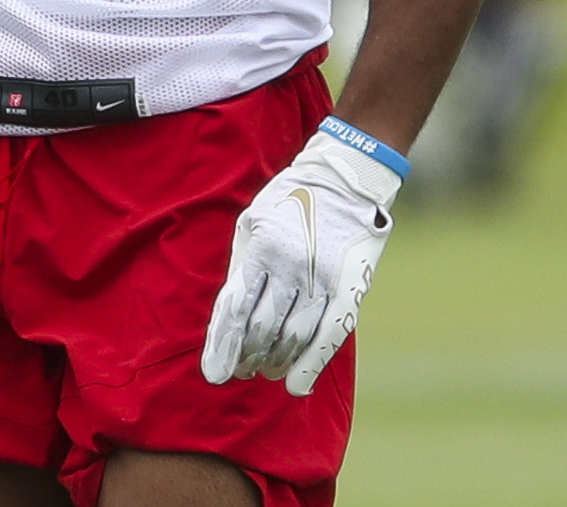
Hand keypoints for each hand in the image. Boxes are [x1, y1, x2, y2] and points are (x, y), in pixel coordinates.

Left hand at [201, 126, 400, 396]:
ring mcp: (324, 279)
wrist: (345, 181)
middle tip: (238, 370)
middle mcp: (292, 266)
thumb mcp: (251, 223)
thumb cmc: (288, 202)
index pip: (235, 308)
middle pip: (262, 328)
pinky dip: (312, 364)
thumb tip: (229, 316)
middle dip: (246, 356)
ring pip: (294, 337)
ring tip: (262, 370)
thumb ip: (242, 268)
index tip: (214, 374)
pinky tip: (296, 385)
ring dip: (274, 362)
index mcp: (261, 248)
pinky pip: (330, 335)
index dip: (223, 345)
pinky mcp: (352, 288)